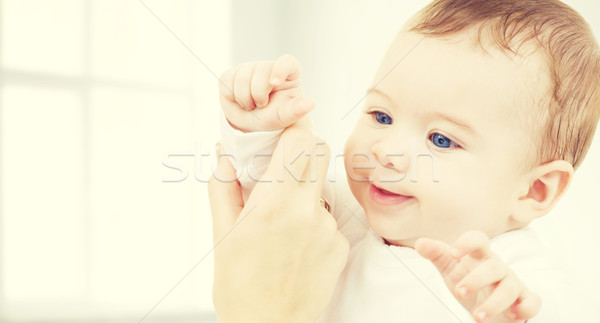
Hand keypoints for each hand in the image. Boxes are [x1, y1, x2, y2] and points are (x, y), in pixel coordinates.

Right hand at [208, 122, 348, 322]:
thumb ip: (224, 186)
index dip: (291, 130)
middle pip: (319, 153)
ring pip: (322, 186)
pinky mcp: (341, 246)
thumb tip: (226, 156)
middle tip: (282, 167)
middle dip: (301, 151)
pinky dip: (313, 221)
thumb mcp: (221, 233)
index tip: (281, 133)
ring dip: (304, 191)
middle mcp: (306, 212)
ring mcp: (328, 230)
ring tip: (282, 222)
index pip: (300, 141)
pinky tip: (296, 244)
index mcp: (273, 204)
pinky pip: (329, 217)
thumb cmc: (240, 287)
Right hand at [219, 54, 314, 131]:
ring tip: (251, 105)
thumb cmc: (273, 116)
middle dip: (258, 93)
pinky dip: (233, 96)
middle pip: (261, 69)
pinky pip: (228, 80)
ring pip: (243, 76)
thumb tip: (310, 104)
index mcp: (288, 73)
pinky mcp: (232, 73)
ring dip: (245, 98)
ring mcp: (250, 68)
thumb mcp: (284, 116)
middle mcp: (269, 67)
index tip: (274, 83)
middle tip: (261, 105)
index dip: (280, 69)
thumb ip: (296, 110)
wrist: (251, 124)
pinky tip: (239, 101)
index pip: (287, 62)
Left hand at [415, 231, 540, 322]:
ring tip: (477, 316)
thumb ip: (436, 254)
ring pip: (510, 287)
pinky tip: (513, 315)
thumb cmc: (467, 280)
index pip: (479, 239)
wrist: (485, 304)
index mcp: (479, 256)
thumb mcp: (449, 268)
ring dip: (494, 303)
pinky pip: (532, 301)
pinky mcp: (524, 300)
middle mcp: (498, 267)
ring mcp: (512, 283)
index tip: (453, 252)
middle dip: (476, 280)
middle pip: (493, 267)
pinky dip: (526, 308)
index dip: (467, 242)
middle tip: (459, 293)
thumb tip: (420, 243)